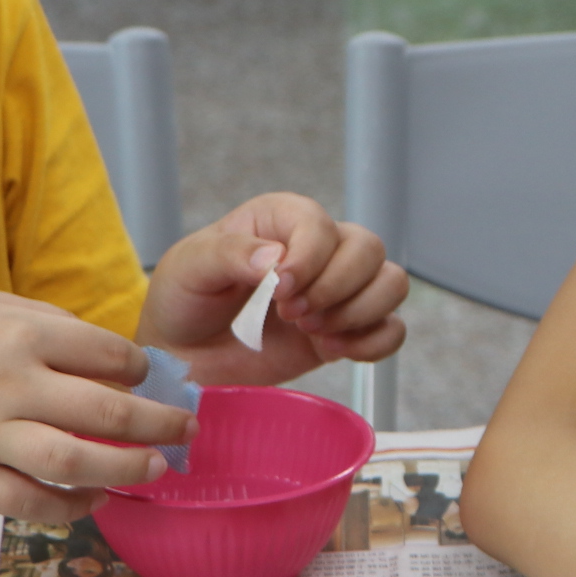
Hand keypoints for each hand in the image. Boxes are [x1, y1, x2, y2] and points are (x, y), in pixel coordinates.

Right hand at [0, 283, 186, 523]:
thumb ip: (40, 321)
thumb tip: (100, 348)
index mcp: (19, 331)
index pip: (107, 354)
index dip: (142, 369)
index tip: (153, 378)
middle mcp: (8, 383)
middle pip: (105, 411)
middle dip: (158, 424)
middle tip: (187, 430)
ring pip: (72, 461)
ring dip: (124, 470)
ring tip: (155, 471)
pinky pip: (24, 501)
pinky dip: (65, 508)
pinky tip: (92, 501)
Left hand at [140, 192, 409, 382]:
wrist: (184, 357)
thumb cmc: (184, 300)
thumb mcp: (190, 268)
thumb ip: (230, 254)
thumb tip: (276, 257)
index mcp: (281, 220)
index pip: (320, 224)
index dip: (310, 257)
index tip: (278, 290)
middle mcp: (318, 250)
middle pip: (369, 249)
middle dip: (336, 287)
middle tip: (292, 316)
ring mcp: (336, 291)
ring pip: (391, 283)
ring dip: (360, 311)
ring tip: (315, 333)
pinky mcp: (344, 330)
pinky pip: (392, 329)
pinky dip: (374, 342)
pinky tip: (333, 350)